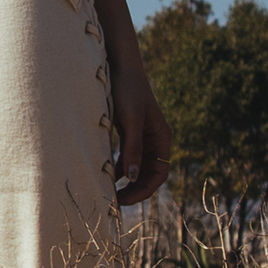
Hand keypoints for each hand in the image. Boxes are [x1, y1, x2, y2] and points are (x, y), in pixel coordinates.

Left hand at [111, 67, 175, 208]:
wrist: (120, 66)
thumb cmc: (128, 90)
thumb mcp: (130, 120)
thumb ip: (132, 147)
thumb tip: (131, 177)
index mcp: (162, 138)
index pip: (159, 174)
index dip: (143, 190)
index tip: (124, 199)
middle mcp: (155, 140)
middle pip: (149, 174)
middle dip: (134, 189)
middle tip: (113, 200)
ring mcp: (143, 137)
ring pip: (137, 168)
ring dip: (126, 181)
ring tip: (109, 191)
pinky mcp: (130, 133)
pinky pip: (127, 157)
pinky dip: (118, 168)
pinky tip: (106, 174)